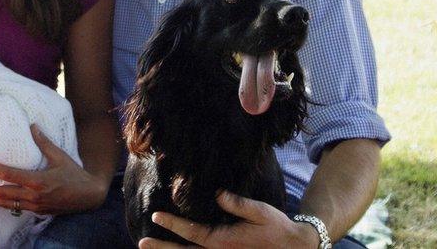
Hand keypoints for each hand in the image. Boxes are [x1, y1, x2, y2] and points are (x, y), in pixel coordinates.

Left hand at [0, 125, 108, 214]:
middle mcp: (34, 196)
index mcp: (38, 181)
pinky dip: (2, 203)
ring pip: (6, 204)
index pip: (9, 176)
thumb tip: (33, 126)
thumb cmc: (75, 174)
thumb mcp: (60, 156)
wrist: (89, 196)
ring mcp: (34, 206)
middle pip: (2, 194)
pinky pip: (15, 208)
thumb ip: (44, 142)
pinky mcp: (37, 211)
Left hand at [140, 191, 319, 248]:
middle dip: (163, 248)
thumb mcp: (259, 211)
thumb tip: (217, 193)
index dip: (173, 223)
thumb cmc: (276, 228)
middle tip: (142, 243)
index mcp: (223, 241)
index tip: (156, 216)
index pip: (191, 232)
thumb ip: (237, 203)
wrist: (293, 248)